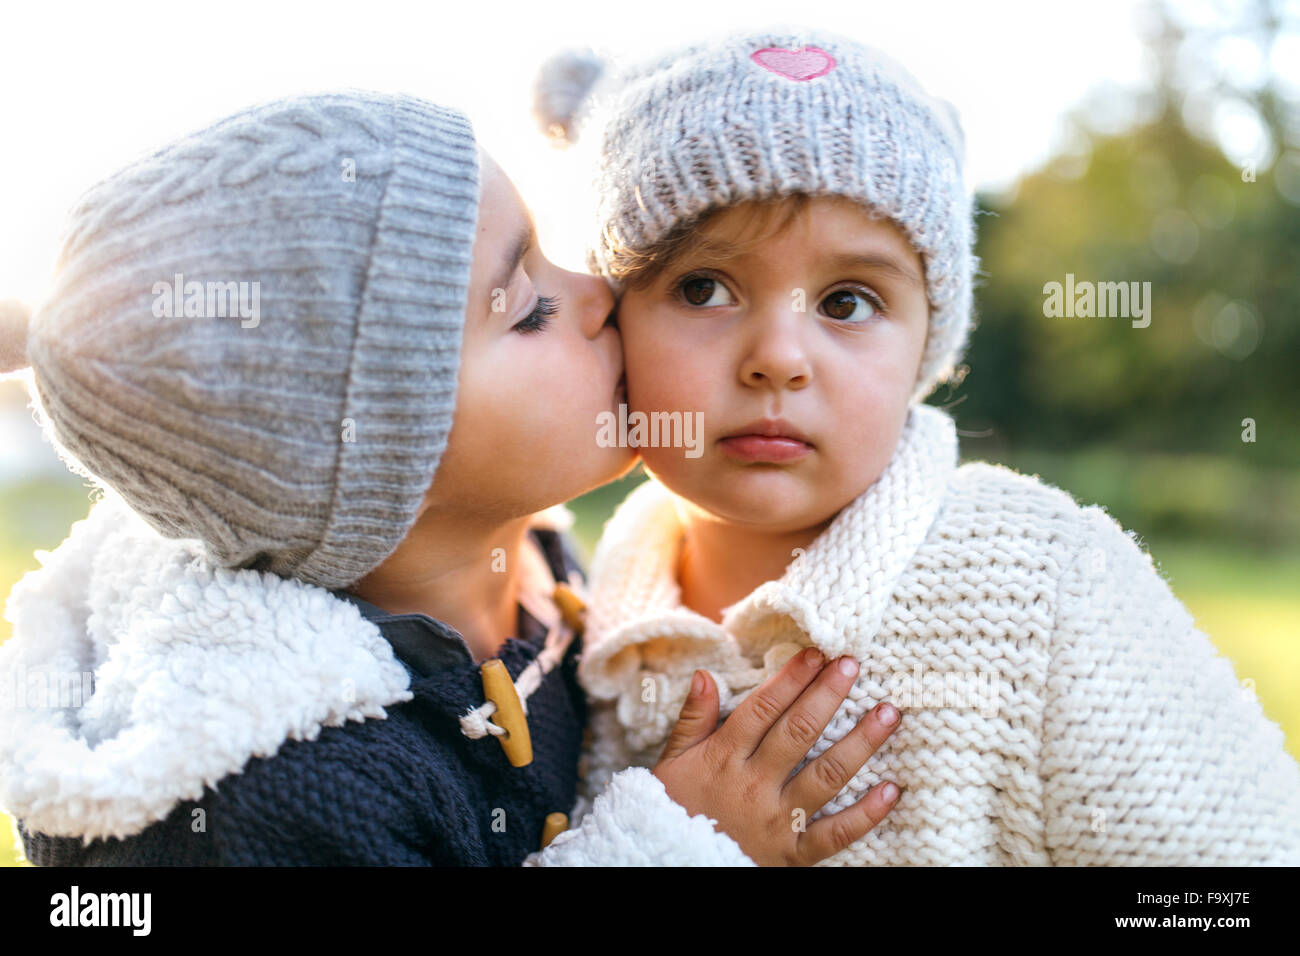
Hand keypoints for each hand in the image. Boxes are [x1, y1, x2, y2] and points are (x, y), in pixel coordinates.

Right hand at [652, 646, 900, 865]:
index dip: (791, 678)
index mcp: (724, 757)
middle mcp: (754, 786)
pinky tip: (891, 789)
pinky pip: (834, 833)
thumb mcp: (673, 761)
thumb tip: (705, 674)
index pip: (763, 709)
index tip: (817, 653)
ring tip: (887, 715)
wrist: (670, 864)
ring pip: (826, 777)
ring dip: (860, 744)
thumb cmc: (675, 807)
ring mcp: (776, 820)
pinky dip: (866, 814)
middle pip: (798, 733)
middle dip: (828, 696)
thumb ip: (693, 719)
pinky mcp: (792, 853)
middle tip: (853, 666)